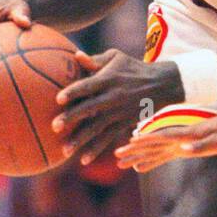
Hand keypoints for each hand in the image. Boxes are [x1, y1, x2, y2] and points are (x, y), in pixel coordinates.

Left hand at [52, 51, 179, 164]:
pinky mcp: (124, 123)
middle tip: (54, 126)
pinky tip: (84, 160)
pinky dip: (96, 149)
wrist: (162, 84)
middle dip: (71, 117)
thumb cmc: (133, 67)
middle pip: (89, 108)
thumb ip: (95, 60)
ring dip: (80, 139)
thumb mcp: (117, 58)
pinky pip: (108, 138)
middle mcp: (112, 96)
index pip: (88, 85)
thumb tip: (75, 56)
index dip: (74, 91)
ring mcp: (118, 112)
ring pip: (97, 127)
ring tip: (65, 151)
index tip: (58, 99)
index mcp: (108, 79)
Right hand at [115, 113, 216, 173]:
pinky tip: (139, 167)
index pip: (163, 137)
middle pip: (154, 143)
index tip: (131, 142)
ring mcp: (179, 143)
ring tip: (120, 162)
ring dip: (138, 155)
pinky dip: (150, 161)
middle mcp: (180, 138)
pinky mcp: (182, 148)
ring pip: (155, 150)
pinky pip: (163, 156)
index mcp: (188, 134)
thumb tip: (183, 151)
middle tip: (116, 155)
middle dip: (135, 149)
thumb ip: (202, 147)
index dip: (147, 140)